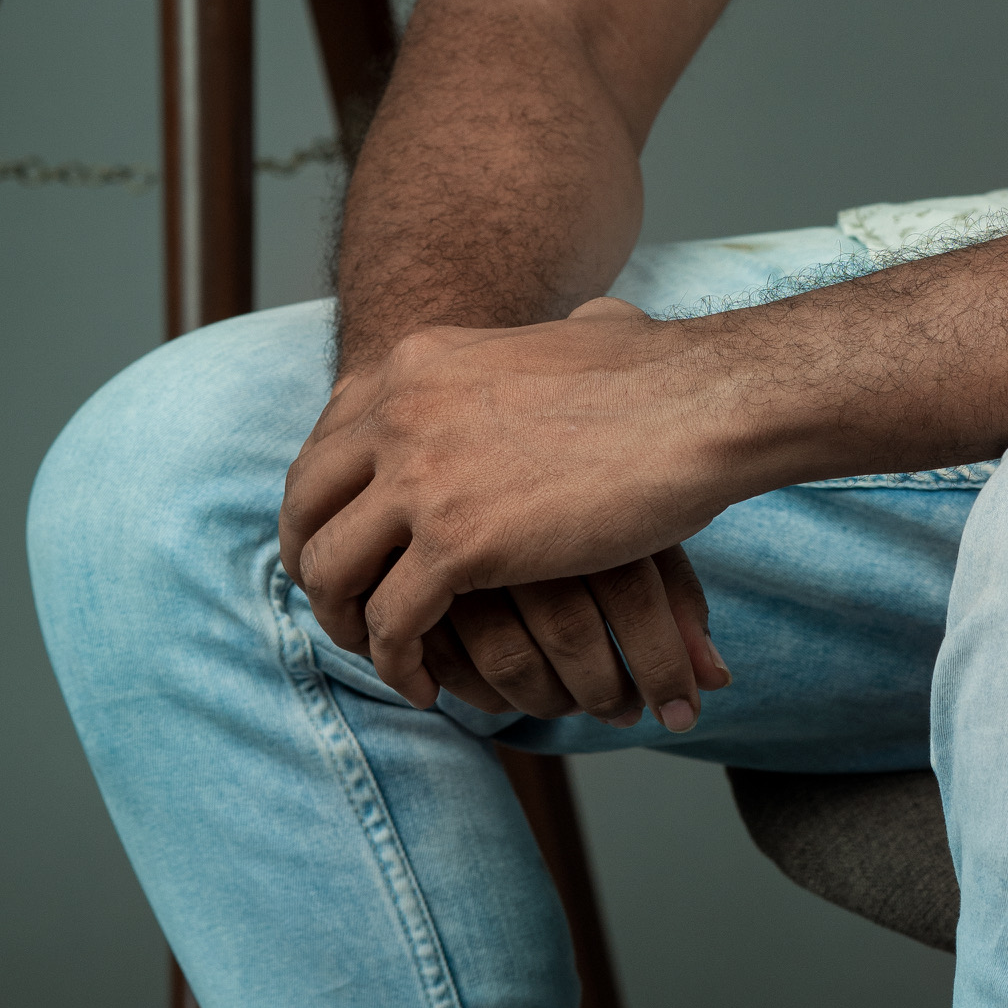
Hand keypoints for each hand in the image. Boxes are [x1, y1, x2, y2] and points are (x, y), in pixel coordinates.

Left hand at [279, 298, 745, 715]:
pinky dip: (399, 662)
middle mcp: (401, 410)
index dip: (323, 504)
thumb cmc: (662, 374)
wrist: (702, 403)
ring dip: (346, 624)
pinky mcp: (458, 544)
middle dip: (310, 564)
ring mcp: (423, 476)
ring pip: (331, 570)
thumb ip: (554, 341)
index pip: (328, 440)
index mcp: (420, 361)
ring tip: (384, 654)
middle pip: (306, 503)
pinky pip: (391, 622)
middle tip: (341, 608)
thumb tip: (592, 323)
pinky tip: (428, 684)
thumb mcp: (579, 331)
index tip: (343, 544)